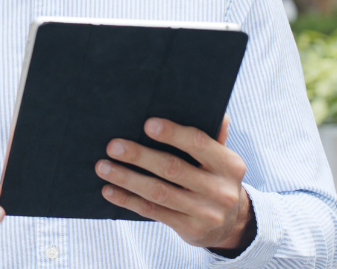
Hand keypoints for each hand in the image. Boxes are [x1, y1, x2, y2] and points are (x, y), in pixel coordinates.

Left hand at [95, 115, 255, 253]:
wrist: (232, 223)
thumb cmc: (216, 178)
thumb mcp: (222, 158)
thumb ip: (212, 135)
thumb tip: (203, 108)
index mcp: (230, 165)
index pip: (198, 143)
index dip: (173, 133)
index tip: (147, 124)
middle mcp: (220, 189)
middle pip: (173, 168)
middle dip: (139, 156)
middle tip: (113, 146)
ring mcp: (205, 212)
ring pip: (158, 192)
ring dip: (127, 178)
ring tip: (103, 167)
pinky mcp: (190, 229)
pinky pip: (153, 211)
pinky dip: (128, 200)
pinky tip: (110, 190)